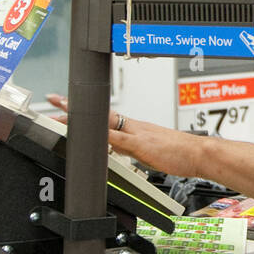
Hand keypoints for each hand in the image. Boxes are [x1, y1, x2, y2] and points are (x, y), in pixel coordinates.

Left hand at [46, 93, 202, 175]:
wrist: (200, 153)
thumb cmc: (181, 153)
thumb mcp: (151, 150)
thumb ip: (132, 147)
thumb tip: (117, 149)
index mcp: (136, 127)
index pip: (106, 114)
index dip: (85, 109)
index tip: (68, 103)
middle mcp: (134, 126)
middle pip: (99, 114)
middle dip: (76, 107)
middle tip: (54, 101)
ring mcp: (137, 134)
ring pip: (104, 122)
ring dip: (83, 119)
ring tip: (60, 115)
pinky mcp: (142, 145)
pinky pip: (118, 139)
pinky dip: (102, 136)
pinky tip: (89, 135)